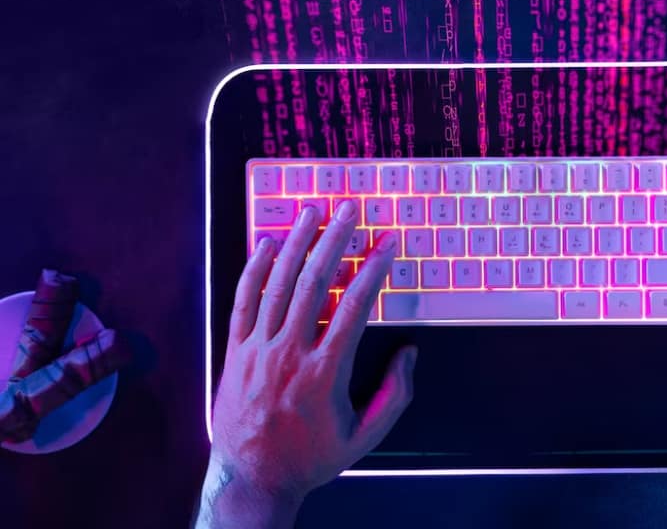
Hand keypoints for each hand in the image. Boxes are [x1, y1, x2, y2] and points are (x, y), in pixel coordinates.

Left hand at [197, 202, 415, 528]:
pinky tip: (266, 244)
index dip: (374, 269)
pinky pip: (244, 302)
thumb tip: (410, 354)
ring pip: (278, 284)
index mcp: (326, 372)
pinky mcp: (235, 352)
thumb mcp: (365, 437)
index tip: (387, 243)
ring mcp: (259, 350)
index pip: (355, 306)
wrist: (252, 478)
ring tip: (312, 212)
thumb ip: (394, 395)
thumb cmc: (312, 457)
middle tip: (350, 210)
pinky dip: (254, 270)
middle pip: (315, 283)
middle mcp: (291, 353)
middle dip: (335, 240)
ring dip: (297, 243)